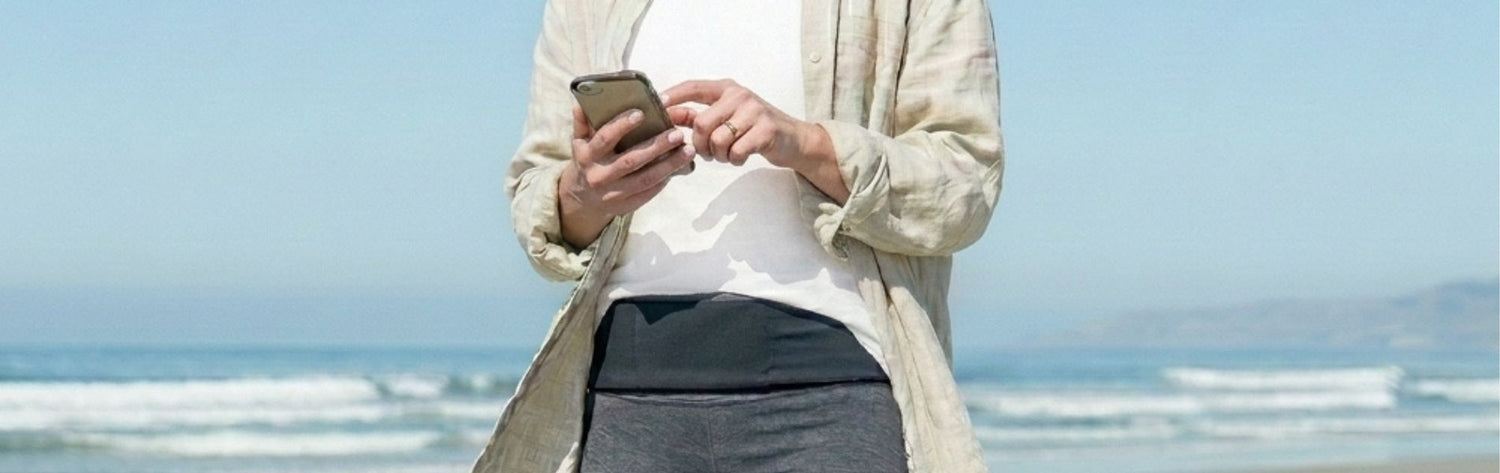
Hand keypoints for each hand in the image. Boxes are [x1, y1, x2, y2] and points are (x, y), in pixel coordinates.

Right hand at [557, 106, 695, 247]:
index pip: (605, 138)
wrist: (583, 198)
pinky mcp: (626, 205)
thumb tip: (582, 100)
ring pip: (645, 179)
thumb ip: (582, 121)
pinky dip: (665, 179)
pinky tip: (680, 167)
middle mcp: (599, 175)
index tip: (641, 113)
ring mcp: (612, 193)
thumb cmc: (588, 160)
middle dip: (656, 146)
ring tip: (688, 150)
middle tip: (677, 133)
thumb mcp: (580, 141)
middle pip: (630, 160)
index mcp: (586, 155)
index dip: (622, 125)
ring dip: (669, 165)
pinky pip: (648, 191)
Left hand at [661, 79, 847, 201]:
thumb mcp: (728, 116)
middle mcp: (739, 95)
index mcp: (727, 88)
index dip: (674, 96)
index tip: (658, 106)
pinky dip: (734, 160)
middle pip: (702, 123)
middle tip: (709, 153)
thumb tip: (670, 116)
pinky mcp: (766, 130)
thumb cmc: (754, 128)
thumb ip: (700, 115)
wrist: (793, 139)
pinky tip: (741, 157)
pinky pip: (736, 151)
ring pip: (718, 140)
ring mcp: (754, 111)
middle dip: (700, 145)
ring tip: (727, 155)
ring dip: (718, 155)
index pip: (694, 87)